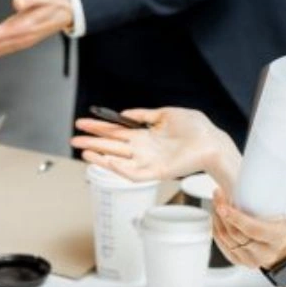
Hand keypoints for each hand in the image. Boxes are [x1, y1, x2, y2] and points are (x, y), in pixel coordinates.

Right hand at [70, 106, 228, 182]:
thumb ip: (144, 115)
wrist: (212, 142)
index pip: (117, 132)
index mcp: (145, 135)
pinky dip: (117, 168)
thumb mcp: (166, 114)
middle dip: (92, 141)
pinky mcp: (155, 172)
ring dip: (100, 156)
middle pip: (112, 145)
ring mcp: (148, 161)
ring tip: (82, 150)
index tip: (83, 122)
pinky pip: (132, 172)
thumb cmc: (195, 128)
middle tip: (73, 138)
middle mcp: (144, 149)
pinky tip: (104, 160)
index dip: (99, 127)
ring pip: (118, 160)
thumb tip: (123, 114)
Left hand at [210, 189, 285, 269]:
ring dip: (217, 219)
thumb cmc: (280, 226)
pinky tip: (216, 216)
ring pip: (225, 239)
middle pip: (235, 234)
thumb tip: (245, 184)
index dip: (236, 217)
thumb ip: (263, 204)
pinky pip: (222, 245)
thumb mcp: (279, 213)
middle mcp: (265, 253)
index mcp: (277, 238)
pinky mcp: (239, 262)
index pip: (253, 229)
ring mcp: (251, 260)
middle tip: (218, 195)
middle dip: (222, 213)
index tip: (223, 205)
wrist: (283, 248)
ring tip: (217, 202)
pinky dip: (216, 229)